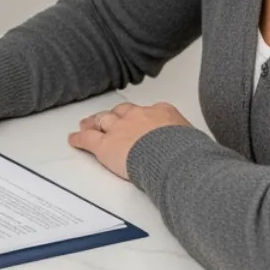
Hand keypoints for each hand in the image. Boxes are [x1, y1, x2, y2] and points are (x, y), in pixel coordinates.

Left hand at [68, 102, 191, 179]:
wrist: (173, 157)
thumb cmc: (186, 152)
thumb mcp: (194, 139)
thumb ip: (187, 140)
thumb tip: (195, 150)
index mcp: (161, 113)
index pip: (148, 112)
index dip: (140, 117)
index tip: (139, 120)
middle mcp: (138, 117)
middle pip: (121, 112)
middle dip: (114, 116)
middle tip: (109, 119)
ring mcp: (120, 129)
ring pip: (102, 121)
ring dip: (94, 123)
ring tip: (87, 124)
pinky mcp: (106, 145)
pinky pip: (88, 139)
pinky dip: (79, 139)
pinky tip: (74, 139)